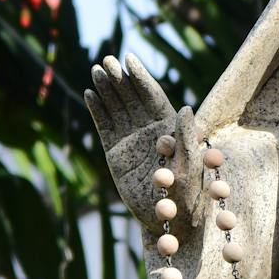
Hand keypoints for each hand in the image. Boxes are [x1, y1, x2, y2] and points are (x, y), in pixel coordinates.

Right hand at [85, 54, 203, 231]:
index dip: (140, 77)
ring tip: (95, 70)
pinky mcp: (115, 154)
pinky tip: (89, 94)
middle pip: (131, 98)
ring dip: (106, 90)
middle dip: (119, 79)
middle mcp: (149, 130)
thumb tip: (187, 108)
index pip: (152, 96)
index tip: (129, 58)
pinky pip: (105, 127)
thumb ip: (186, 138)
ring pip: (117, 109)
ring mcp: (131, 141)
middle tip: (106, 60)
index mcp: (168, 127)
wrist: (167, 220)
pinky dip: (97, 111)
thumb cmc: (187, 195)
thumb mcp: (189, 165)